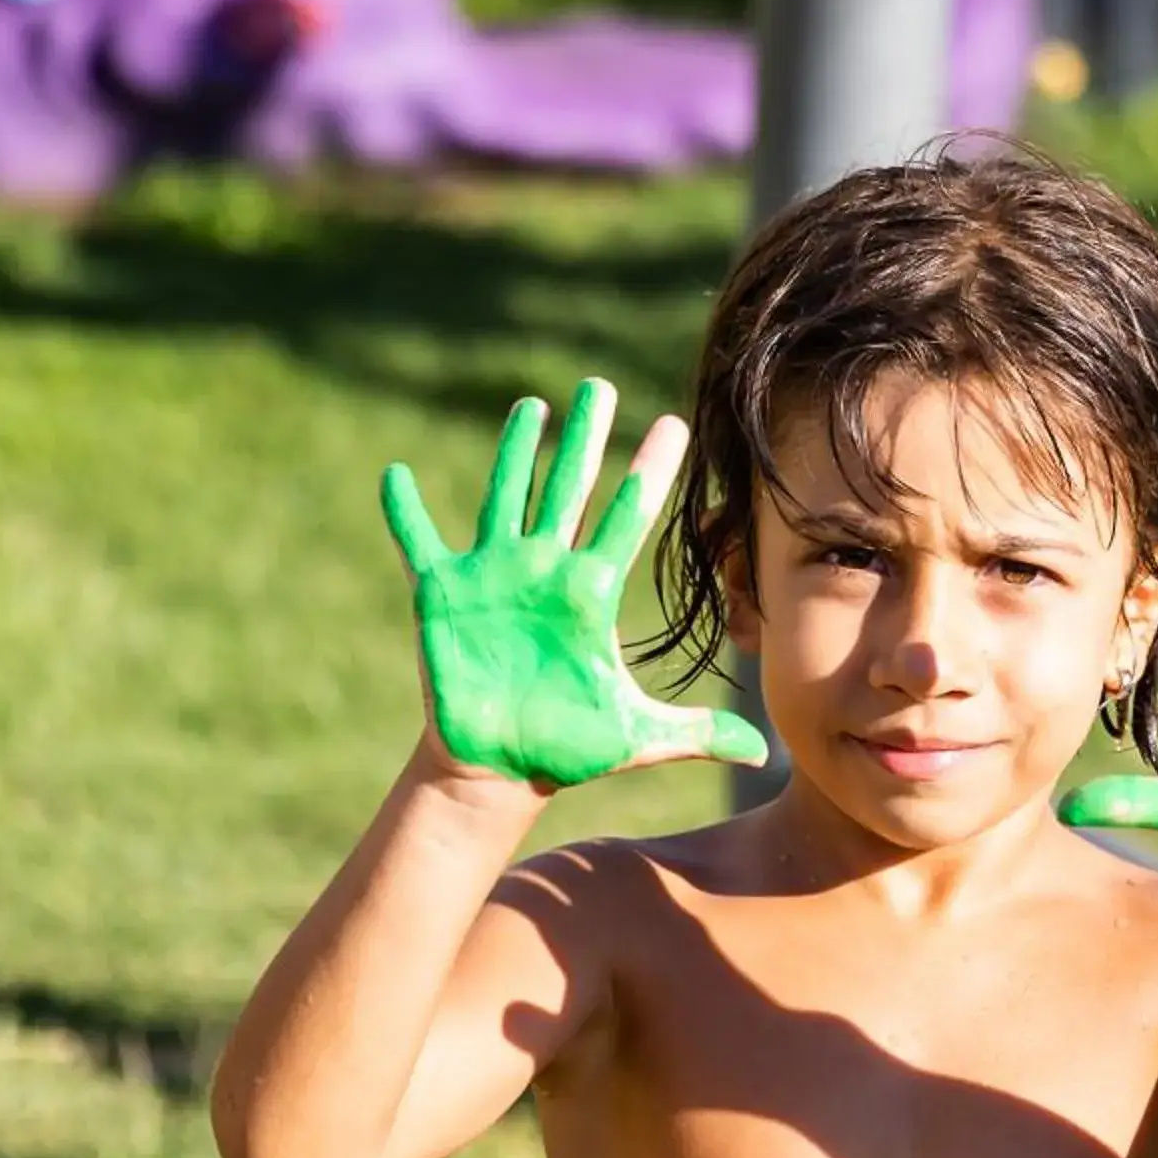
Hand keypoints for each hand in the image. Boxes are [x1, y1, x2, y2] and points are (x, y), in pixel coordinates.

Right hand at [381, 379, 767, 788]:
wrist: (500, 771)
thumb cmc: (567, 750)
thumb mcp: (637, 737)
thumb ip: (699, 734)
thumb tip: (764, 754)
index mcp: (588, 593)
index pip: (627, 518)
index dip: (649, 472)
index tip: (673, 425)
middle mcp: (543, 570)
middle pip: (568, 488)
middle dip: (584, 438)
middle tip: (600, 387)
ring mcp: (492, 576)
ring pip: (504, 496)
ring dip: (513, 453)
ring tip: (531, 407)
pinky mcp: (443, 594)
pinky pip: (417, 542)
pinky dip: (404, 511)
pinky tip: (394, 474)